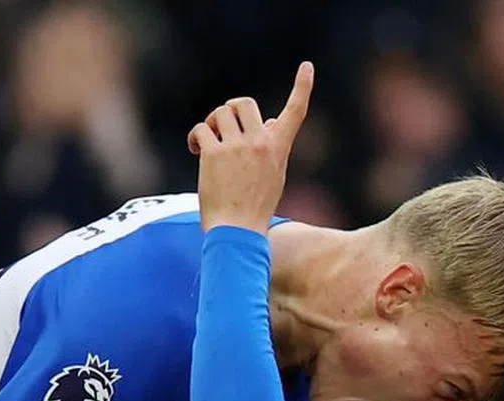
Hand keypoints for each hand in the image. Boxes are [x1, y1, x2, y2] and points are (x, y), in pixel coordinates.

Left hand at [189, 62, 313, 233]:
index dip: (303, 87)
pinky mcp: (214, 154)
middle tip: (222, 129)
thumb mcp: (274, 175)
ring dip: (211, 124)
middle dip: (229, 111)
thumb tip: (275, 121)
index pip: (295, 113)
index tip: (307, 67)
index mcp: (278, 148)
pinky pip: (201, 130)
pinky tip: (196, 150)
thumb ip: (273, 146)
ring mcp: (237, 148)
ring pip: (220, 113)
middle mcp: (260, 143)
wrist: (237, 232)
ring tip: (208, 144)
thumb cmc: (255, 207)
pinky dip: (196, 138)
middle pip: (242, 103)